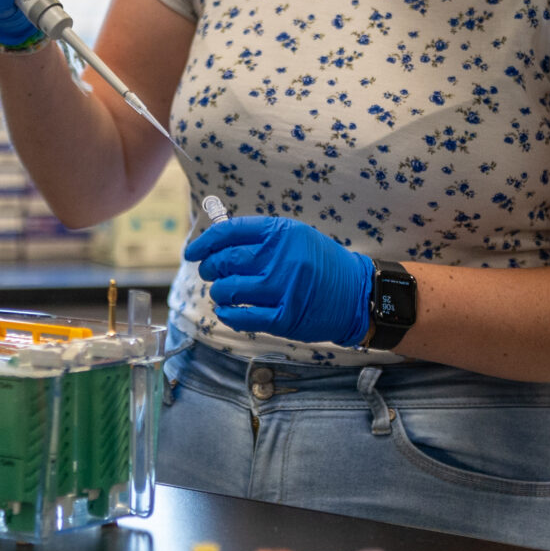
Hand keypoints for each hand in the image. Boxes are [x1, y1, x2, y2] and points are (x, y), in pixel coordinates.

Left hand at [184, 216, 374, 347]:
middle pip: (225, 260)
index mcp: (282, 232)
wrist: (357, 295)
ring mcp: (283, 289)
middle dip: (210, 268)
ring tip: (222, 292)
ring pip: (229, 289)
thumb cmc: (321, 264)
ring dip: (218, 292)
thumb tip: (217, 243)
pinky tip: (227, 310)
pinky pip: (242, 316)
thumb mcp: (296, 237)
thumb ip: (260, 237)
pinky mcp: (285, 317)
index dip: (205, 243)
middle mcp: (282, 258)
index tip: (193, 253)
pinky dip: (228, 314)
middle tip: (209, 273)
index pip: (229, 233)